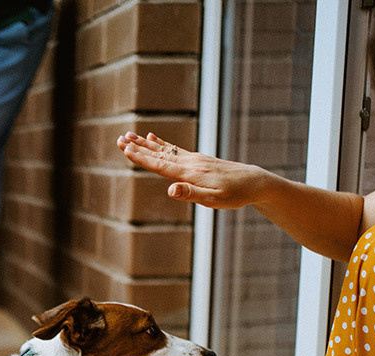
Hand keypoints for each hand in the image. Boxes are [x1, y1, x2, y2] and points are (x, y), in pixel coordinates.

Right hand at [116, 131, 269, 209]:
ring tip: (130, 135)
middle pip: (159, 154)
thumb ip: (191, 194)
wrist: (255, 182)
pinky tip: (153, 137)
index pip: (161, 164)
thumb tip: (171, 190)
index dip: (142, 158)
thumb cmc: (235, 195)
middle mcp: (190, 162)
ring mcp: (194, 159)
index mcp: (190, 173)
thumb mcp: (214, 200)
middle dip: (138, 147)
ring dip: (145, 143)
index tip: (126, 149)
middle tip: (119, 139)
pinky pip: (174, 149)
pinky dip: (161, 143)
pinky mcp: (198, 159)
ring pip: (164, 149)